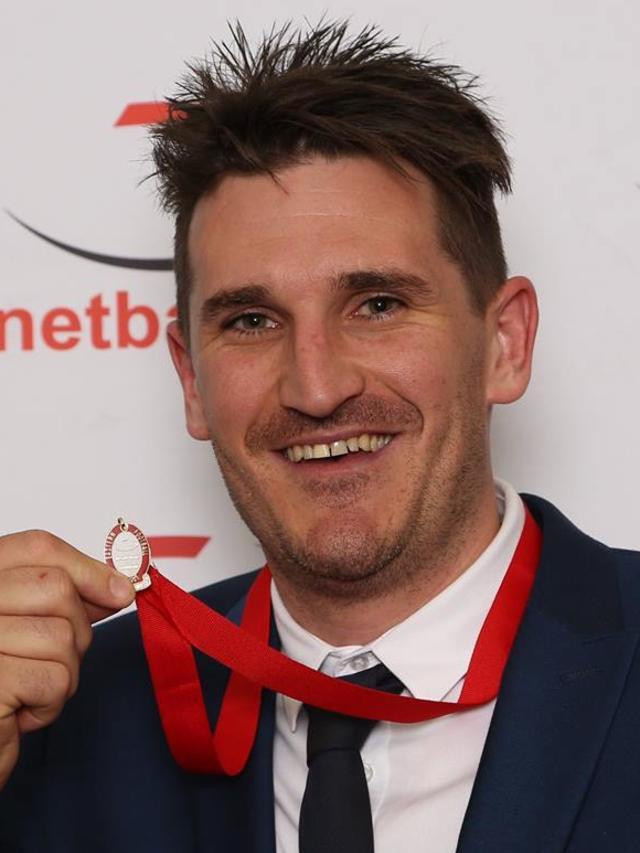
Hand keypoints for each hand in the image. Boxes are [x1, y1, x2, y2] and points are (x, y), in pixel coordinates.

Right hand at [0, 530, 134, 789]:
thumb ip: (66, 601)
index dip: (86, 566)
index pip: (37, 547)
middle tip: (47, 661)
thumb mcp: (30, 631)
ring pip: (62, 636)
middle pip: (57, 589)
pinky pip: (56, 679)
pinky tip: (18, 714)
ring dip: (62, 672)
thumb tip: (119, 585)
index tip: (119, 590)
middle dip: (76, 629)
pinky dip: (50, 704)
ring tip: (27, 691)